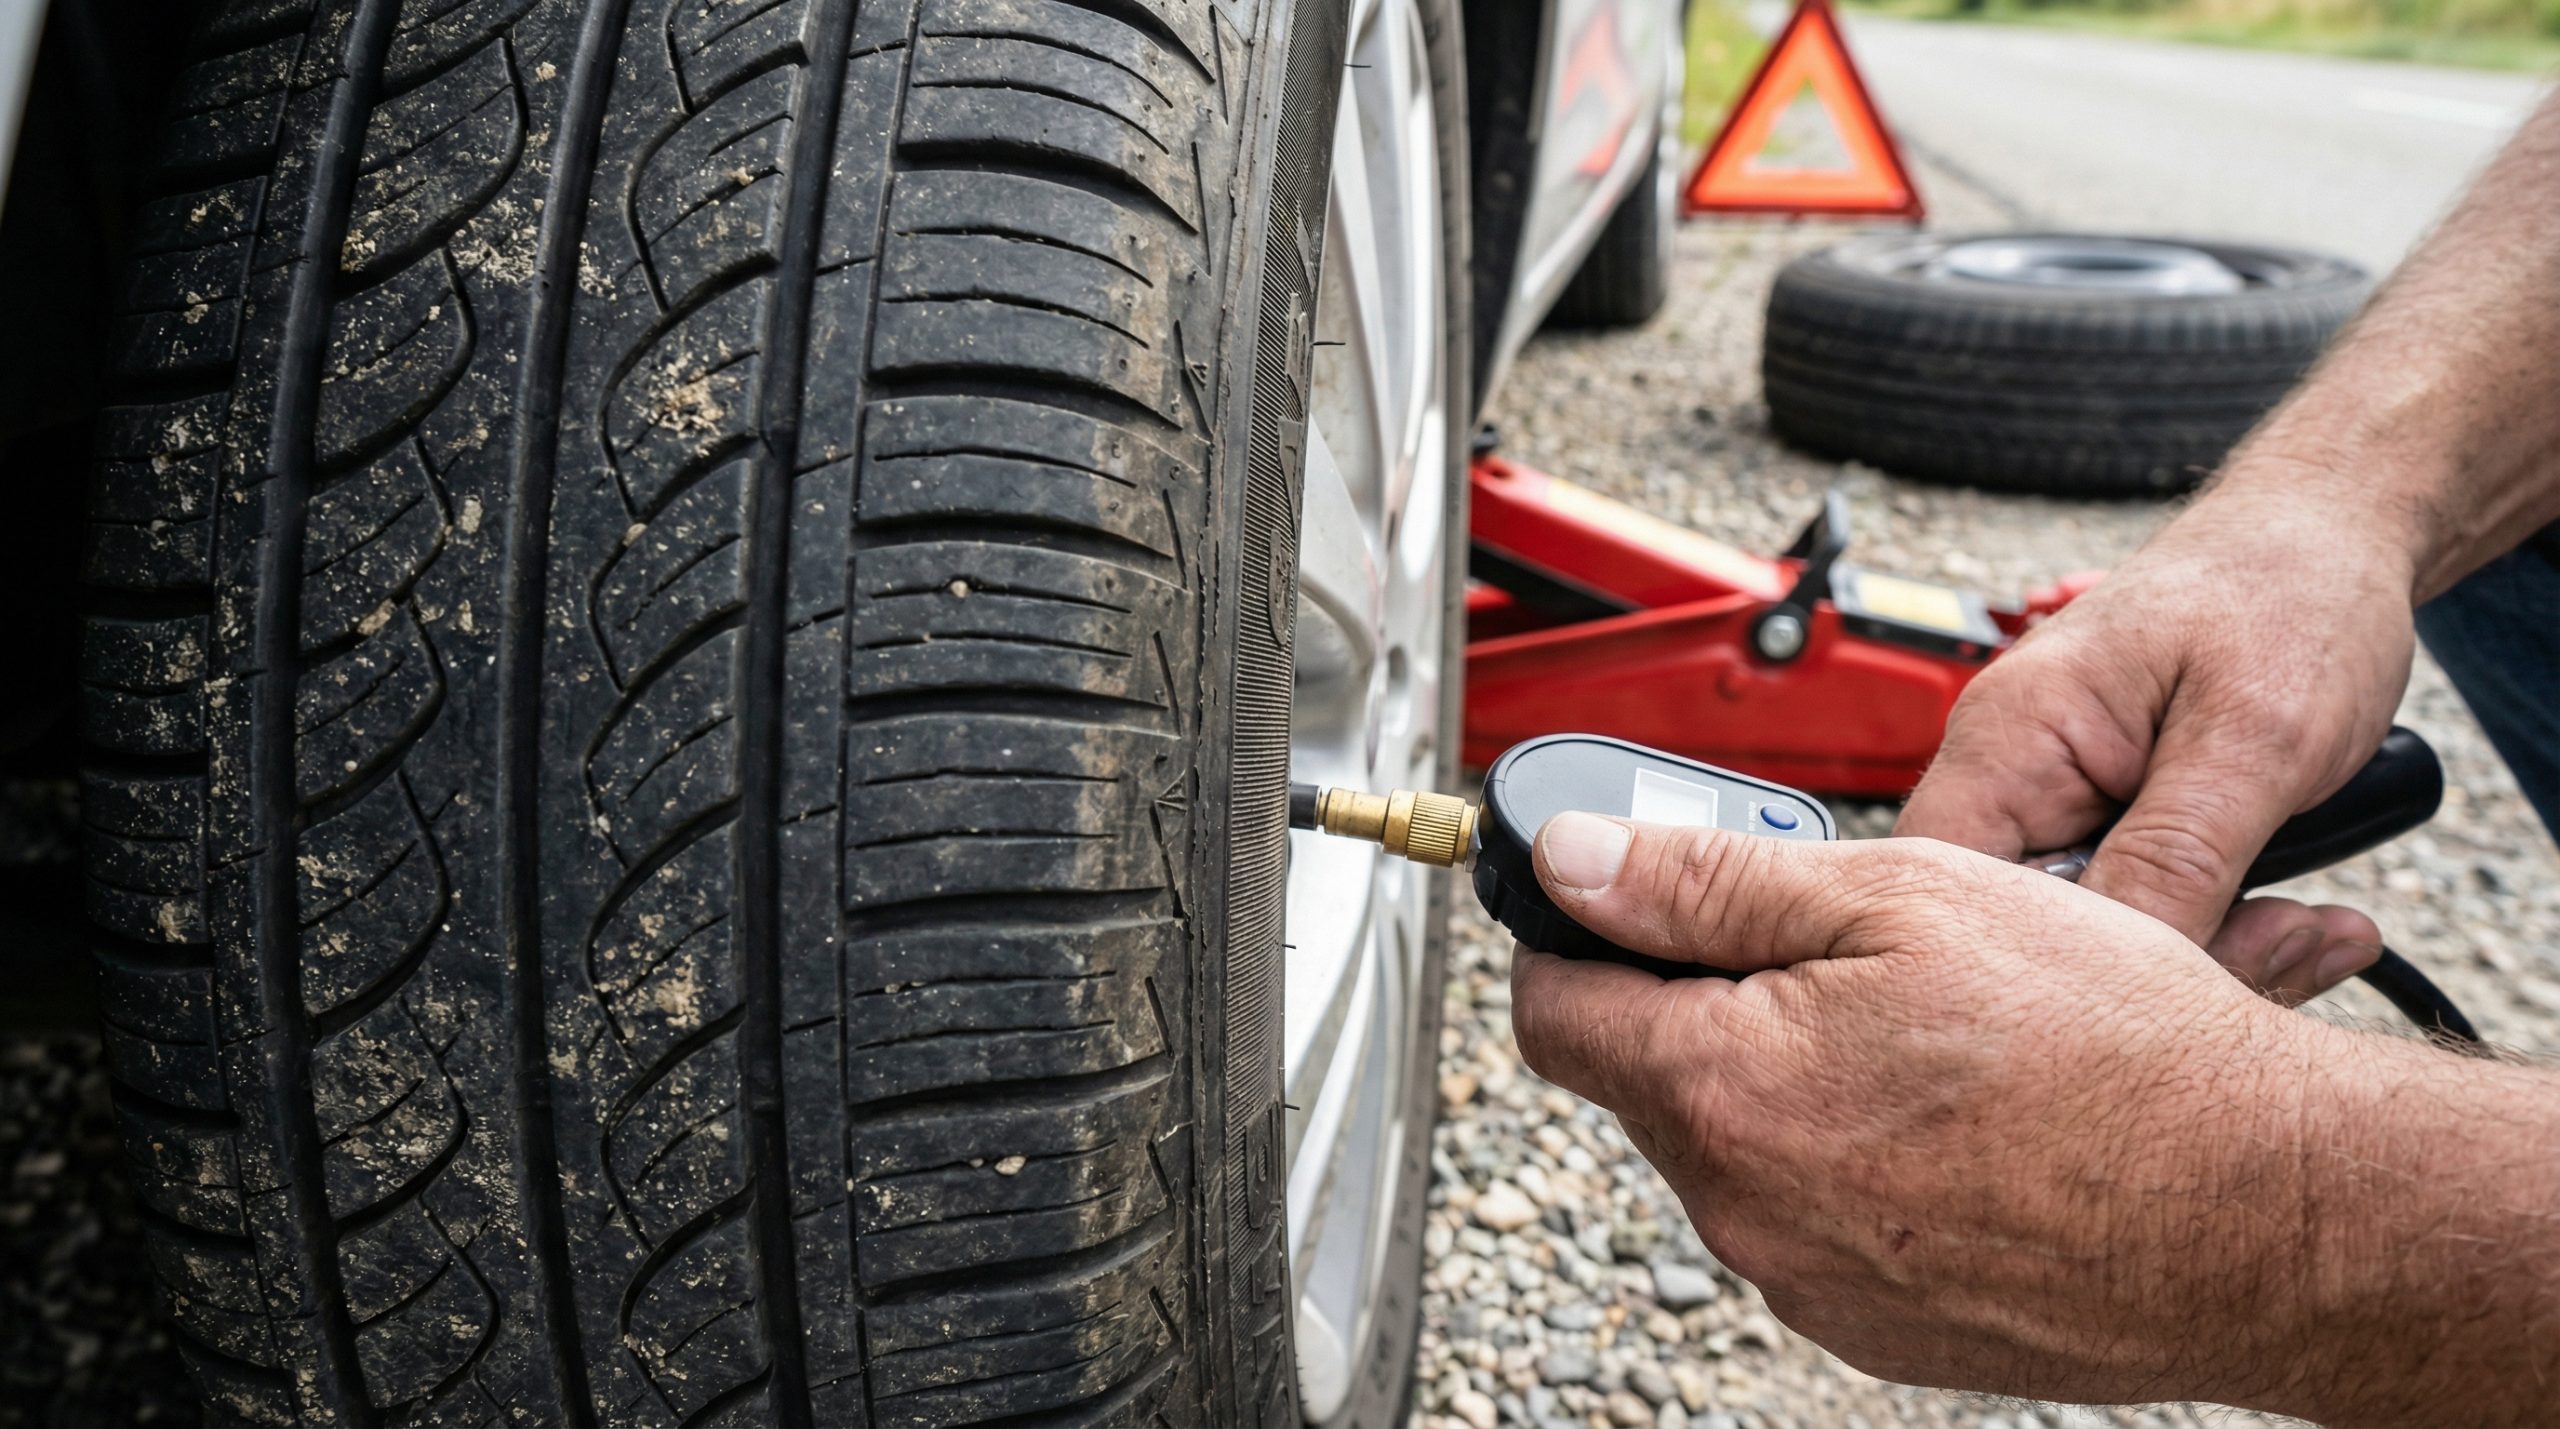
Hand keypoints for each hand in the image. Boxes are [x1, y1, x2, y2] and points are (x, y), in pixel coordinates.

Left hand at [1511, 812, 2353, 1412]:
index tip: (1620, 897)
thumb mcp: (1901, 896)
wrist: (2266, 1212)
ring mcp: (1808, 1280)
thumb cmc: (2111, 1049)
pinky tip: (1951, 1112)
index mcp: (1721, 1089)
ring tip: (1916, 1031)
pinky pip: (1814, 1216)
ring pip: (1738, 1146)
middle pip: (1649, 1076)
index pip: (1553, 1010)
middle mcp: (1742, 1208)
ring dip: (1790, 1076)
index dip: (1578, 934)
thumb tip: (1572, 862)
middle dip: (1708, 998)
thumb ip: (1705, 879)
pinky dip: (1855, 1156)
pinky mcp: (1874, 1324)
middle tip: (1826, 947)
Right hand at [1897, 480, 2413, 999]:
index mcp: (2010, 737)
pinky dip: (2219, 931)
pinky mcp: (2115, 823)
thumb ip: (2177, 854)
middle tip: (2276, 956)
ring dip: (2204, 956)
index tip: (2142, 999)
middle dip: (2151, 968)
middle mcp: (2015, 774)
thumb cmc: (2289, 592)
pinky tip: (2297, 922)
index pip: (1944, 890)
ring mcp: (2063, 802)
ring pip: (2094, 935)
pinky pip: (2140, 911)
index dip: (2017, 967)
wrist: (2329, 537)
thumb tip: (2115, 970)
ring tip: (2308, 933)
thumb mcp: (2254, 734)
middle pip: (2023, 930)